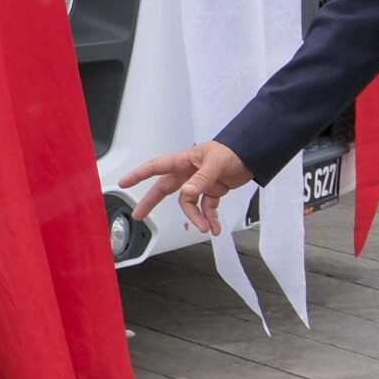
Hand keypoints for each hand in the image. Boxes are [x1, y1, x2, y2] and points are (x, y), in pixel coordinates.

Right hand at [121, 142, 253, 235]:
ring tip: (206, 227)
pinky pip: (206, 208)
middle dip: (152, 202)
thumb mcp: (216, 163)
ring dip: (196, 218)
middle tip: (139, 215)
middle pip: (165, 189)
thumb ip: (201, 179)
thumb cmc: (234, 151)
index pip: (156, 167)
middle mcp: (189, 172)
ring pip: (189, 204)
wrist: (254, 155)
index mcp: (185, 161)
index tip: (124, 182)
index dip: (139, 174)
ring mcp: (200, 183)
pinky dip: (210, 218)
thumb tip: (187, 193)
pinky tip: (215, 227)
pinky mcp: (212, 191)